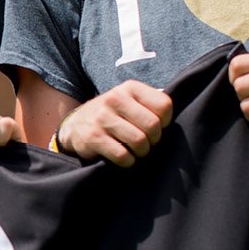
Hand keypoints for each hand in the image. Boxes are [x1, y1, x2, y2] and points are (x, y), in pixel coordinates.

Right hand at [56, 80, 171, 166]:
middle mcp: (115, 99)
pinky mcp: (93, 137)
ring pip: (139, 142)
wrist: (75, 125)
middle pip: (153, 126)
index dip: (166, 122)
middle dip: (154, 140)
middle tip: (147, 143)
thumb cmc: (112, 115)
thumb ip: (150, 105)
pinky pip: (123, 155)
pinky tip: (124, 157)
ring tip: (137, 151)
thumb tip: (173, 124)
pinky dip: (128, 161)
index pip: (164, 106)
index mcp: (130, 88)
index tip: (157, 128)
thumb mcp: (129, 100)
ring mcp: (102, 118)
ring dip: (142, 152)